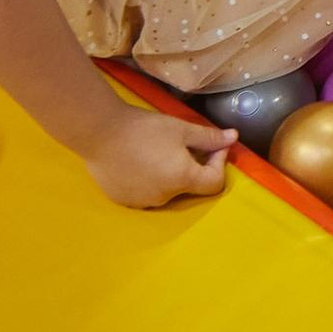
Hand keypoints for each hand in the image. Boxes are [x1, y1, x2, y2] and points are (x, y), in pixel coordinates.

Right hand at [83, 110, 233, 207]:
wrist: (99, 132)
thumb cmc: (144, 128)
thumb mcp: (181, 129)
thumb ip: (209, 137)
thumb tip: (233, 138)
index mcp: (182, 180)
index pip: (214, 183)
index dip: (219, 163)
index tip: (212, 145)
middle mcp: (164, 198)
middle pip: (190, 186)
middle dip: (193, 166)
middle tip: (183, 143)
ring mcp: (141, 202)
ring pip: (166, 190)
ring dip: (170, 174)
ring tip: (157, 150)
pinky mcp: (123, 200)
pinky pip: (145, 192)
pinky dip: (149, 179)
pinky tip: (138, 160)